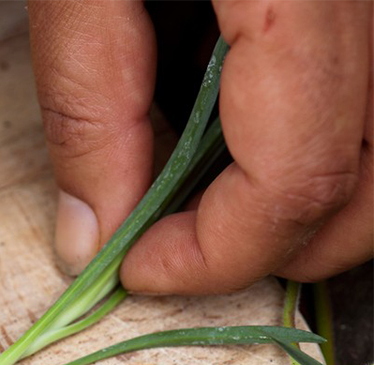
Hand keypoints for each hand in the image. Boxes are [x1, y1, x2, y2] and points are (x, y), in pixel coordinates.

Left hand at [29, 0, 372, 293]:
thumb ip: (86, 99)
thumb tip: (88, 231)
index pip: (299, 178)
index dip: (218, 254)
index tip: (139, 269)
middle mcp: (368, 1)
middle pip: (366, 185)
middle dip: (276, 248)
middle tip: (176, 252)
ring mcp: (373, 0)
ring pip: (372, 147)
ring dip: (292, 197)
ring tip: (194, 191)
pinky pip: (353, 94)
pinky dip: (297, 136)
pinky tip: (224, 117)